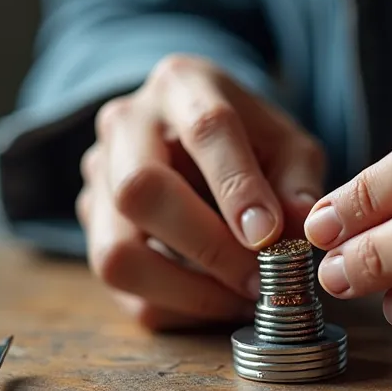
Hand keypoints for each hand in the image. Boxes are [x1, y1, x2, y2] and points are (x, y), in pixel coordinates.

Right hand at [77, 54, 325, 329]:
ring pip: (117, 251)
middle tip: (260, 278)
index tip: (267, 235)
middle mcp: (125, 124)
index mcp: (182, 85)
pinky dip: (173, 306)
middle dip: (206, 245)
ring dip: (185, 289)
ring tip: (240, 297)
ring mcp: (98, 178)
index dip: (237, 187)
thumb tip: (299, 229)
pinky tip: (216, 300)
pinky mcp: (92, 226)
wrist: (194, 137)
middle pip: (140, 189)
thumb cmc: (248, 140)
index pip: (205, 128)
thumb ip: (298, 181)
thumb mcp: (287, 144)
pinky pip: (121, 286)